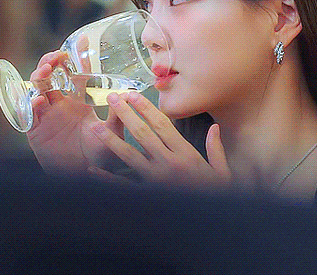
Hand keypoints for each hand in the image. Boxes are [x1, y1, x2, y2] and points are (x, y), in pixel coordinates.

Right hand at [26, 51, 122, 174]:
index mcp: (78, 102)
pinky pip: (30, 114)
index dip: (78, 58)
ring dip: (39, 78)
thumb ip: (118, 116)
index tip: (82, 40)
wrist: (84, 176)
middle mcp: (60, 105)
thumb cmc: (100, 155)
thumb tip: (127, 96)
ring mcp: (47, 115)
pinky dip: (32, 105)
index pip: (76, 75)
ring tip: (46, 72)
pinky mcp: (36, 130)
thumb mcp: (113, 134)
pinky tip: (38, 100)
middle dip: (51, 62)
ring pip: (38, 89)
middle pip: (51, 76)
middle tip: (57, 56)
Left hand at [88, 91, 230, 189]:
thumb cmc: (216, 194)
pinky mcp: (148, 194)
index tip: (134, 95)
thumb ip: (215, 148)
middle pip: (143, 134)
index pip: (162, 125)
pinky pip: (124, 185)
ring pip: (129, 154)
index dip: (147, 108)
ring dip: (111, 139)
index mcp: (185, 154)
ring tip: (95, 127)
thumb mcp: (222, 172)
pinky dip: (108, 179)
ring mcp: (155, 179)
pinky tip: (93, 170)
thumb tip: (214, 127)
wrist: (209, 221)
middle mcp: (168, 163)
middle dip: (126, 114)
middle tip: (113, 98)